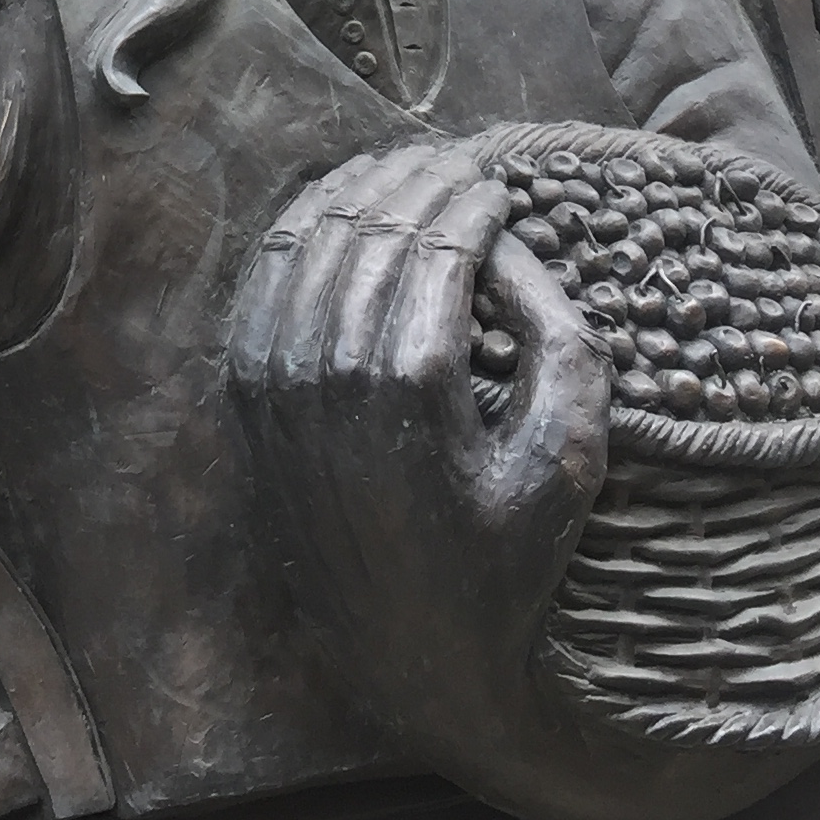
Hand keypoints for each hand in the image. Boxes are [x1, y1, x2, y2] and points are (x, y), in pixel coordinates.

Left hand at [229, 135, 608, 758]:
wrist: (413, 660)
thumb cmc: (506, 559)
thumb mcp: (568, 460)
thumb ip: (561, 343)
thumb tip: (513, 251)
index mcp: (410, 387)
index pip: (436, 244)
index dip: (470, 198)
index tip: (498, 178)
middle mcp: (329, 377)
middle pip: (372, 232)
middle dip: (418, 180)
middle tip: (457, 159)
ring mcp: (279, 388)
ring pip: (311, 245)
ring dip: (359, 192)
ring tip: (405, 168)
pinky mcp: (251, 403)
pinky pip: (265, 286)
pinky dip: (300, 232)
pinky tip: (336, 208)